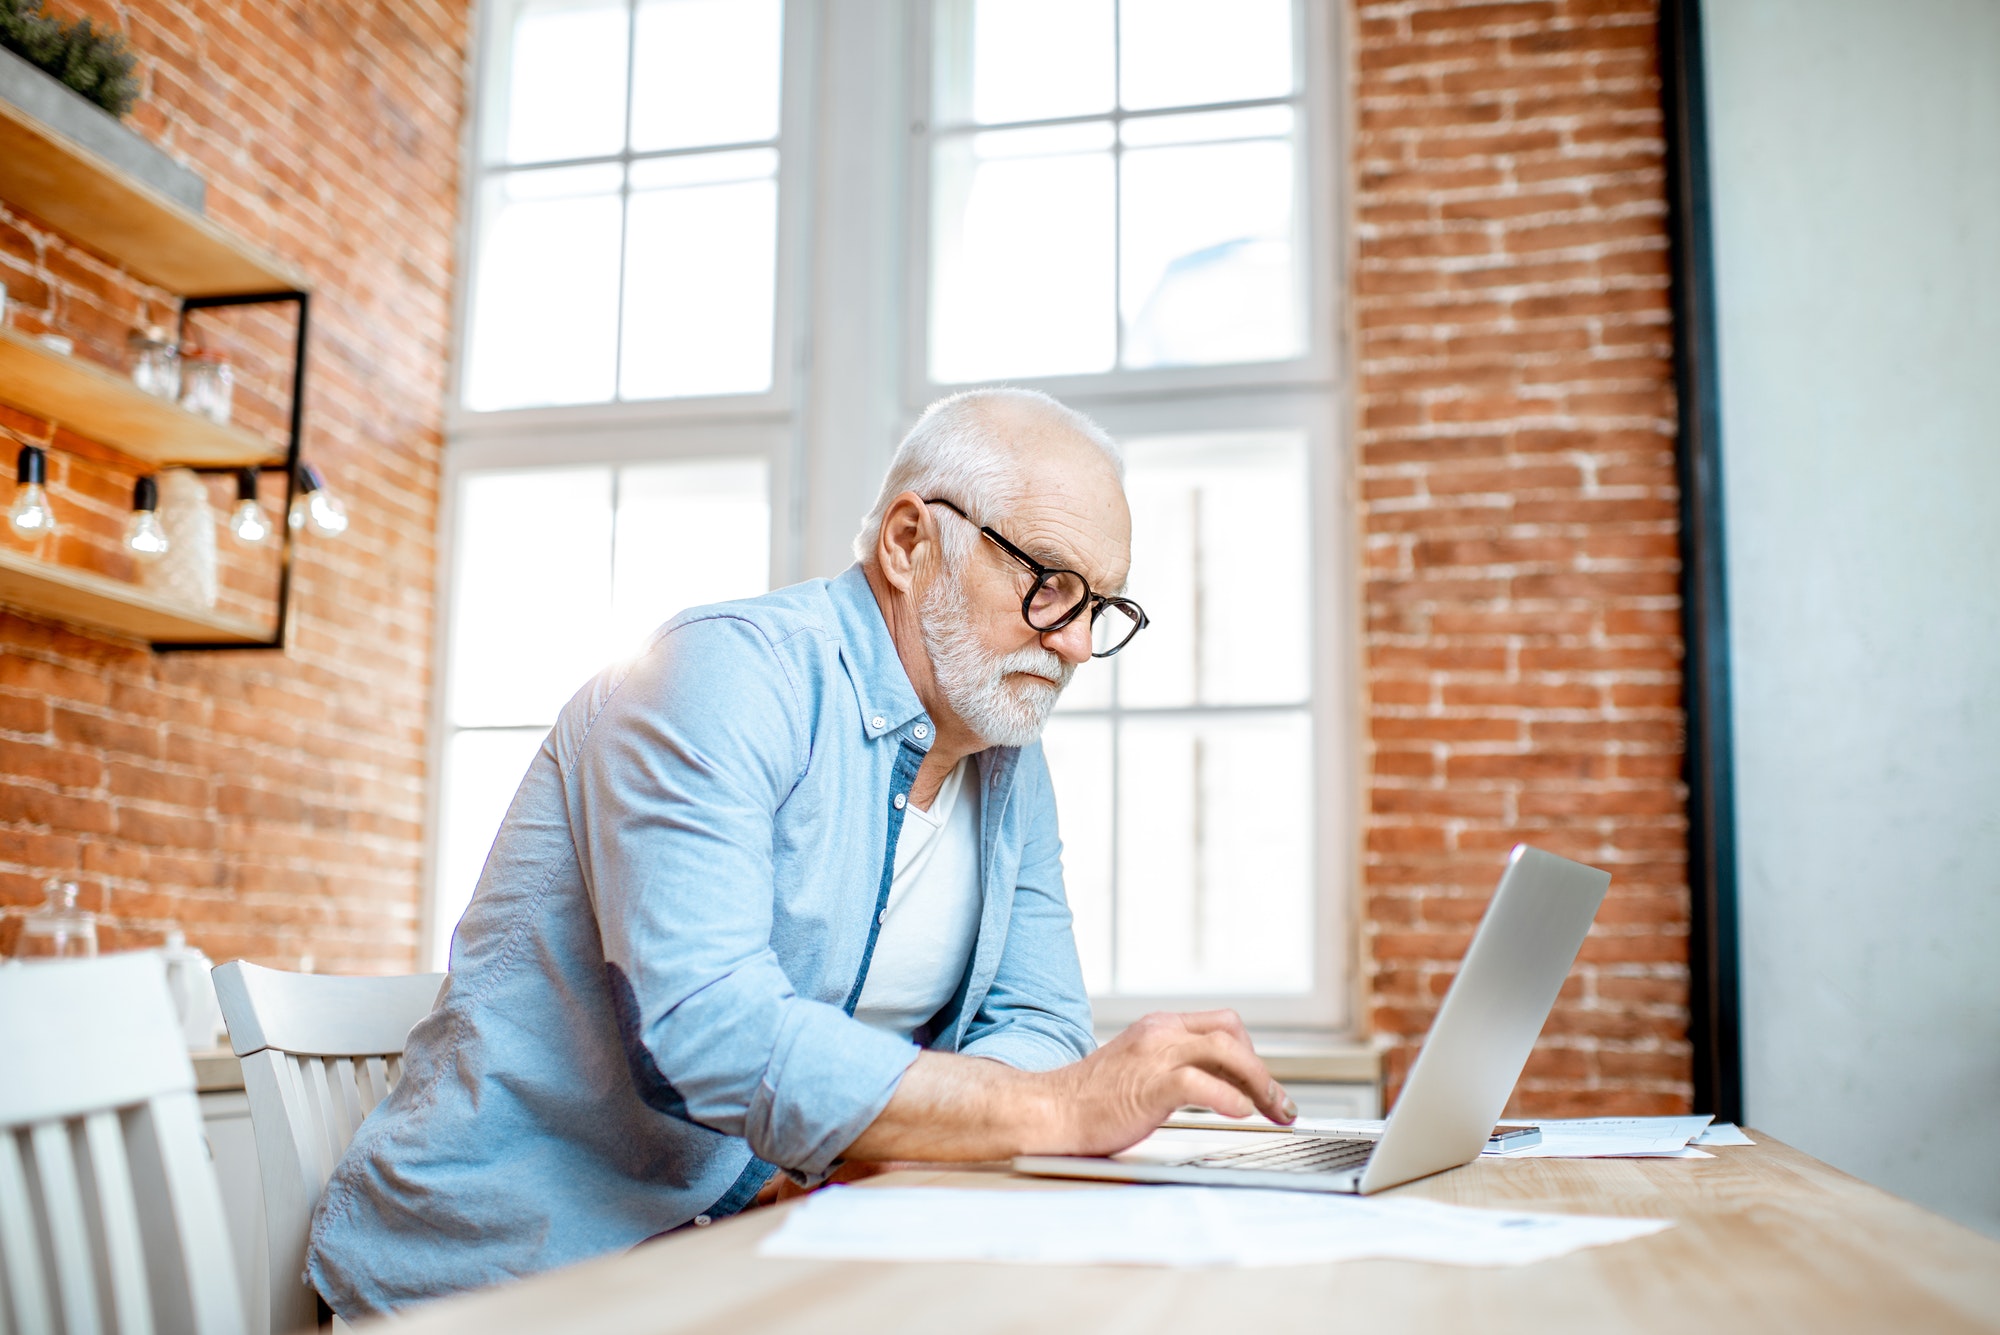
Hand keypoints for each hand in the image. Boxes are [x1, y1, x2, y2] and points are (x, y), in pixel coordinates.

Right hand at [1035, 1010, 1295, 1156]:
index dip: (1251, 1053)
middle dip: (1264, 1071)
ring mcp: (1155, 1057)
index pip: (1223, 1024)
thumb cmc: (1090, 1100)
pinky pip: (1200, 1083)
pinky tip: (1241, 1114)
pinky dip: (1228, 1098)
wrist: (1050, 1110)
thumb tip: (1215, 1087)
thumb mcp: (1138, 1069)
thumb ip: (1172, 1067)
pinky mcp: (1149, 1086)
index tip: (1263, 1084)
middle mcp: (1160, 1034)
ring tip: (1273, 1110)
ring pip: (1226, 1052)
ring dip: (1260, 1084)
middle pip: (1232, 1034)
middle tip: (1281, 1104)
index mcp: (1158, 1027)